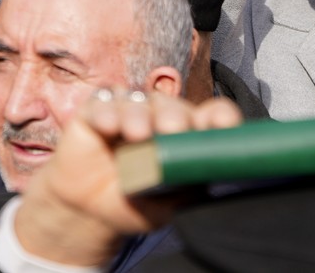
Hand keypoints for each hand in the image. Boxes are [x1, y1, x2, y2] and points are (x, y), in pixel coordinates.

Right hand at [13, 91, 244, 266]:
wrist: (88, 213)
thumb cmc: (134, 204)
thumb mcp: (165, 207)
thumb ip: (186, 190)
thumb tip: (207, 177)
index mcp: (184, 136)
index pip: (208, 116)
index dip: (219, 116)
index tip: (226, 125)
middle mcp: (158, 117)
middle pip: (172, 106)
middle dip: (175, 116)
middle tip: (173, 130)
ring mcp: (127, 112)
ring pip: (138, 102)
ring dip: (139, 115)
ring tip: (138, 134)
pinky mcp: (94, 112)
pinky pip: (102, 103)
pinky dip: (106, 112)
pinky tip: (109, 125)